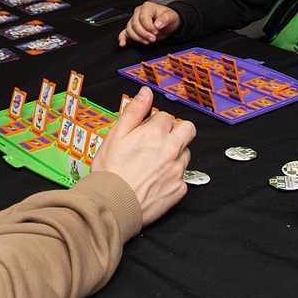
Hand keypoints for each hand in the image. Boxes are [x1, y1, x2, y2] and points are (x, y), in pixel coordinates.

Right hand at [91, 86, 194, 225]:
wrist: (112, 204)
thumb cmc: (111, 172)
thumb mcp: (116, 134)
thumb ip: (134, 110)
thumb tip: (145, 93)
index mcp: (156, 133)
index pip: (166, 116)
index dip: (154, 122)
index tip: (146, 131)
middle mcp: (171, 150)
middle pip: (187, 129)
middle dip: (176, 131)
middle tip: (159, 141)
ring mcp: (177, 171)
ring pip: (185, 154)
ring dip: (174, 154)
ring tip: (153, 164)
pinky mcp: (179, 190)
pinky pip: (183, 177)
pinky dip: (172, 177)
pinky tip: (156, 180)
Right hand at [118, 1, 180, 45]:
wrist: (168, 23)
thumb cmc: (168, 18)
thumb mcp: (171, 16)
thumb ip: (165, 19)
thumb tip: (157, 24)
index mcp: (147, 7)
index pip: (143, 17)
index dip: (149, 27)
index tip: (156, 32)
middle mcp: (139, 12)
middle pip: (135, 24)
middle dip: (144, 34)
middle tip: (153, 39)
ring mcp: (135, 20)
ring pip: (130, 30)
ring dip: (138, 38)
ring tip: (147, 41)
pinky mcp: (133, 28)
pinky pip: (125, 32)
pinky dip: (122, 38)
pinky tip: (123, 43)